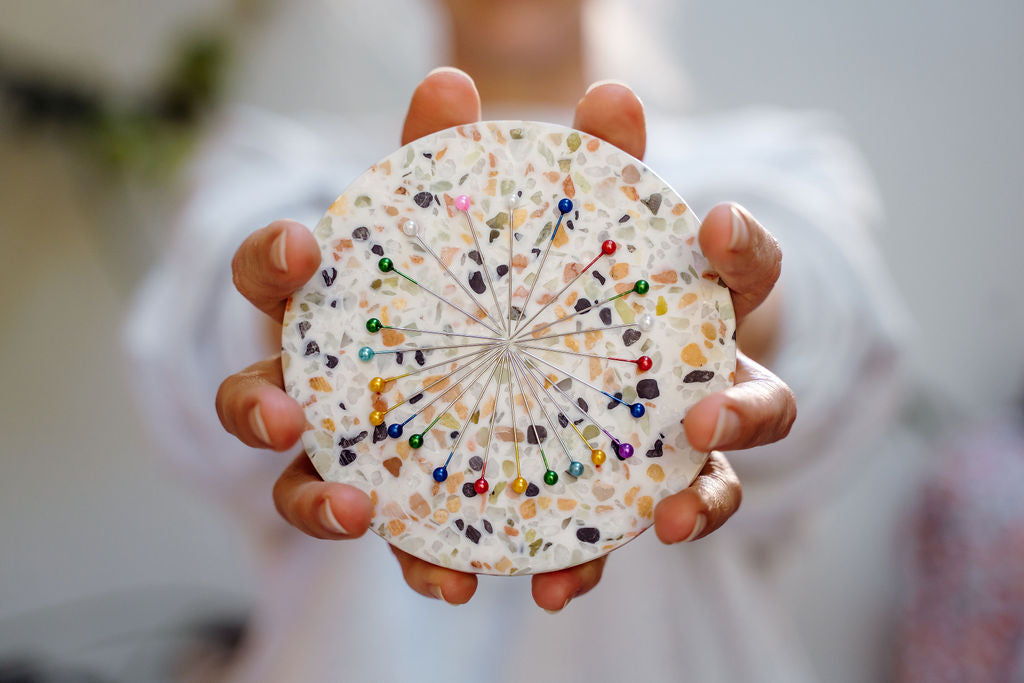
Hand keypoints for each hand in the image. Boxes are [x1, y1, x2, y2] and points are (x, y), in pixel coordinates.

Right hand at [215, 68, 793, 610]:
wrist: (600, 367)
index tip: (304, 246)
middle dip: (258, 401)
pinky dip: (434, 569)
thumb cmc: (558, 286)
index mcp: (353, 297)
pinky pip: (415, 550)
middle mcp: (341, 379)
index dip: (274, 260)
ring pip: (311, 486)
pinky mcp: (427, 515)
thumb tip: (615, 98)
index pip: (282, 272)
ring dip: (319, 503)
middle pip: (264, 390)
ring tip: (361, 511)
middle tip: (285, 410)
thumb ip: (594, 168)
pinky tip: (472, 585)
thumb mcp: (584, 227)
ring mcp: (375, 451)